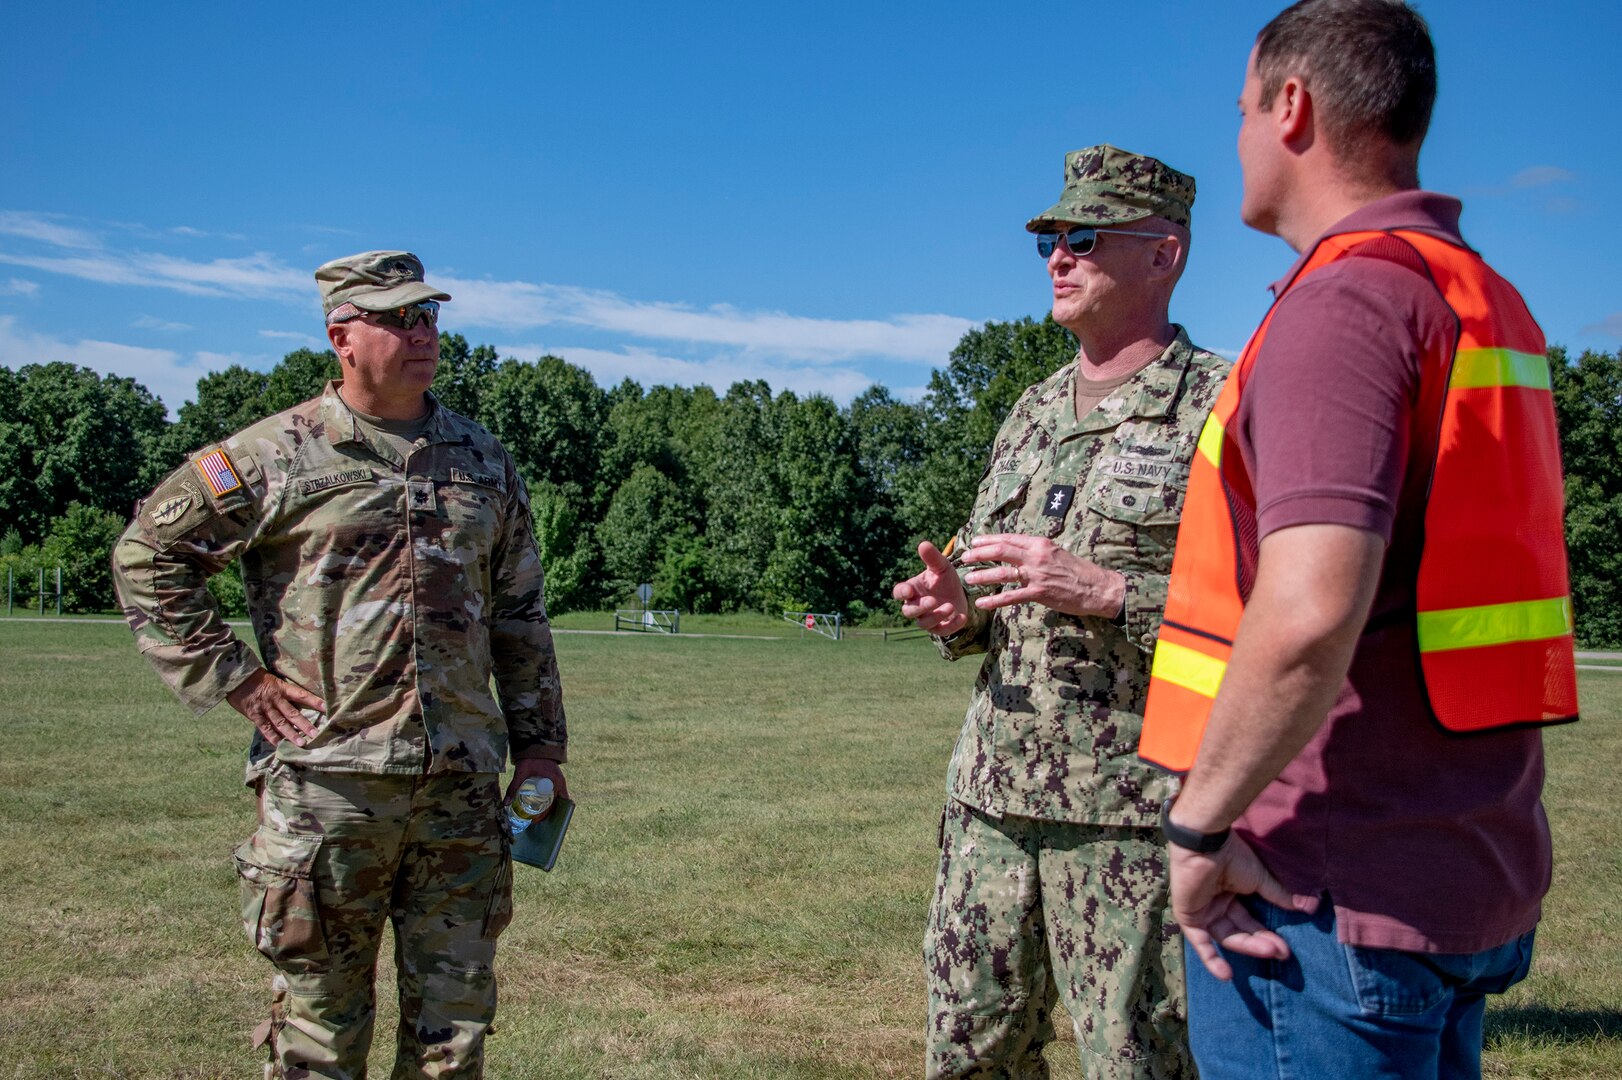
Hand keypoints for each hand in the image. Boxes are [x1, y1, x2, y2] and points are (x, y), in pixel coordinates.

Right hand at [226, 670, 324, 747]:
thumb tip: (297, 700)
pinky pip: (265, 728)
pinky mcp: (254, 715)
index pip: (301, 694)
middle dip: (304, 724)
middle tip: (316, 734)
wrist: (234, 676)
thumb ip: (283, 691)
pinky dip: (273, 737)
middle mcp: (274, 698)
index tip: (326, 708)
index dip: (314, 701)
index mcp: (281, 687)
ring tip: (302, 743)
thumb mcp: (272, 680)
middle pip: (292, 713)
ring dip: (291, 734)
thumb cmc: (254, 677)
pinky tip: (280, 745)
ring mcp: (264, 708)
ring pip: (280, 723)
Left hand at [506, 758, 567, 814]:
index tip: (536, 820)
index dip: (547, 814)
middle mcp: (560, 783)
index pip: (557, 803)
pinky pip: (554, 794)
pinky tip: (539, 806)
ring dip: (547, 808)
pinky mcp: (554, 780)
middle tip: (533, 820)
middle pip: (556, 803)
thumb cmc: (530, 758)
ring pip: (555, 800)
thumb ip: (513, 787)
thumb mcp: (521, 773)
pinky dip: (548, 801)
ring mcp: (558, 781)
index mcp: (557, 782)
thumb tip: (505, 803)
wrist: (535, 745)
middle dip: (546, 814)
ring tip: (534, 816)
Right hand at [892, 541, 970, 635]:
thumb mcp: (941, 566)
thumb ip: (932, 557)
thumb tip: (923, 544)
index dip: (902, 593)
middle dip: (920, 607)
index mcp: (912, 589)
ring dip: (935, 616)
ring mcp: (927, 618)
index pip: (899, 592)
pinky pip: (942, 630)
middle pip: (909, 611)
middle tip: (933, 600)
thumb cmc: (944, 578)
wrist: (960, 593)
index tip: (909, 590)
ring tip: (950, 607)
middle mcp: (916, 606)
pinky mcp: (941, 627)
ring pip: (924, 623)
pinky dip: (951, 625)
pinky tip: (962, 617)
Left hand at [962, 534, 1124, 617]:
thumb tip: (1018, 551)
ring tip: (968, 578)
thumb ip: (1036, 551)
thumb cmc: (1078, 571)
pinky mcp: (1039, 593)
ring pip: (1002, 573)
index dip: (989, 539)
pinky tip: (982, 603)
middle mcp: (1036, 556)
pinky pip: (1011, 597)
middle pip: (1001, 551)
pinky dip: (994, 601)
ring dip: (983, 576)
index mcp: (1040, 544)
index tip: (974, 541)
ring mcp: (1037, 575)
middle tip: (965, 557)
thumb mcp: (1056, 553)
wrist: (1098, 587)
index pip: (1008, 538)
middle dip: (979, 553)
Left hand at [1169, 832, 1318, 980]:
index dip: (1267, 936)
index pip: (1250, 923)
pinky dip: (1212, 959)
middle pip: (1240, 932)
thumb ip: (1278, 895)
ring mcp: (1202, 910)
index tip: (1286, 948)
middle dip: (1261, 943)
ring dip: (1248, 946)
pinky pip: (1200, 942)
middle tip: (1283, 952)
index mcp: (1231, 895)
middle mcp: (1216, 904)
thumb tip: (1307, 907)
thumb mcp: (1260, 879)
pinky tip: (1227, 975)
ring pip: (1227, 936)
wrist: (1207, 843)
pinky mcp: (1188, 916)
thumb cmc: (1231, 855)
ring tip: (1271, 951)